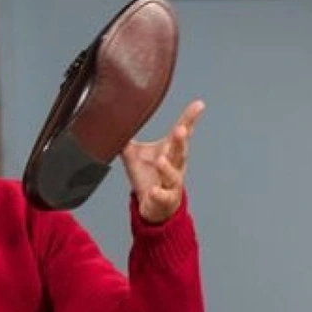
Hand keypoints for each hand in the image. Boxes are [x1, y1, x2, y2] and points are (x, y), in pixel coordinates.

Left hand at [121, 99, 204, 222]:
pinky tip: (154, 191)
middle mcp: (175, 165)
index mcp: (170, 151)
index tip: (199, 105)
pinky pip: (163, 196)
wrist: (154, 206)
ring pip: (173, 175)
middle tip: (180, 129)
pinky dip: (158, 194)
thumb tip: (113, 124)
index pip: (182, 132)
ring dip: (167, 168)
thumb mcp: (134, 156)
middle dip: (180, 141)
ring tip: (161, 160)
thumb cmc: (148, 177)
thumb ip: (125, 140)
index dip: (190, 118)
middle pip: (180, 151)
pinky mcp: (165, 199)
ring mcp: (172, 183)